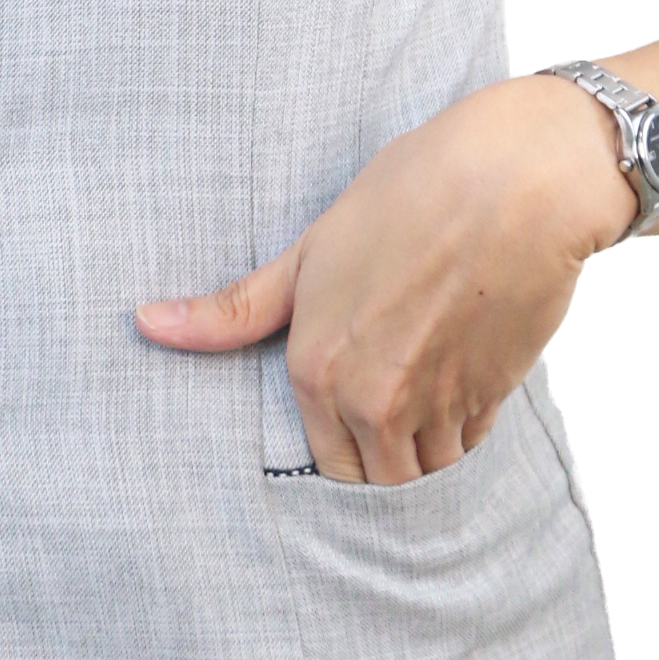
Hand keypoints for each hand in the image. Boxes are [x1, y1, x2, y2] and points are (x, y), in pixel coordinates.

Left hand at [135, 74, 634, 481]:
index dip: (337, 438)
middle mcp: (373, 400)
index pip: (323, 461)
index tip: (349, 405)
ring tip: (425, 381)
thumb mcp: (310, 250)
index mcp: (317, 369)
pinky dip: (465, 424)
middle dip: (380, 453)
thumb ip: (237, 308)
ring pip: (427, 469)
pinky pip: (471, 442)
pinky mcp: (493, 396)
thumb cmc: (413, 195)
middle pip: (376, 478)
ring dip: (425, 444)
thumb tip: (146, 322)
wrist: (512, 182)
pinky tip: (460, 371)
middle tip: (388, 398)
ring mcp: (437, 405)